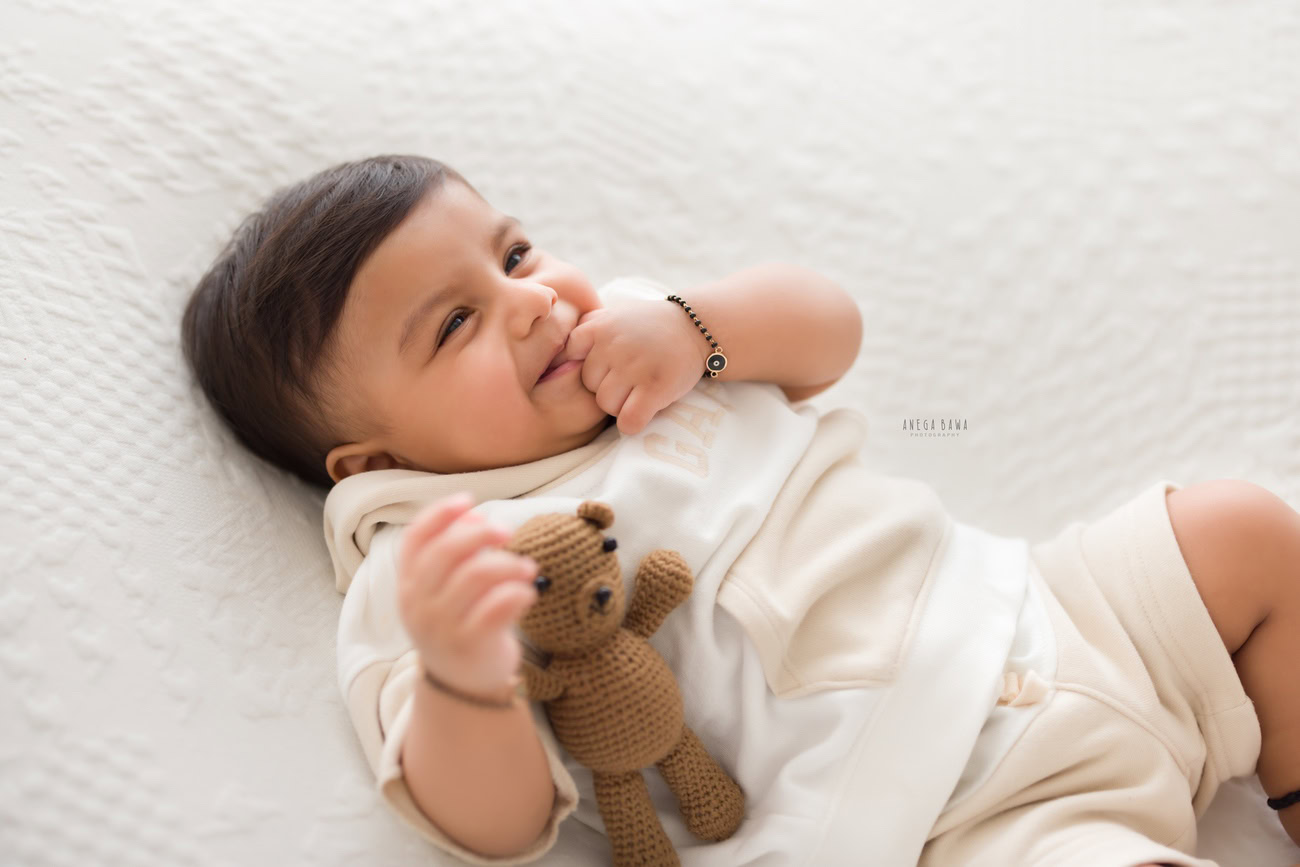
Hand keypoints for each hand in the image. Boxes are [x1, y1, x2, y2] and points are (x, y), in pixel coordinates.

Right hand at [396, 492, 538, 700]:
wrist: (463, 684)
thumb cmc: (461, 622)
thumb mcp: (448, 588)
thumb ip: (458, 552)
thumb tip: (474, 513)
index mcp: (408, 584)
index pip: (414, 539)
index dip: (439, 514)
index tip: (469, 501)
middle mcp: (418, 604)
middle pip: (445, 552)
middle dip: (480, 533)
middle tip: (508, 532)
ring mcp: (441, 627)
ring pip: (476, 575)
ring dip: (509, 564)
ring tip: (528, 569)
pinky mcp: (470, 645)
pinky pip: (498, 606)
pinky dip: (519, 592)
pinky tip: (528, 594)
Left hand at [561, 298, 706, 434]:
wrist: (695, 326)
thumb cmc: (649, 326)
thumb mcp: (614, 315)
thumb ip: (586, 329)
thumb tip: (556, 358)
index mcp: (597, 327)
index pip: (568, 358)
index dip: (587, 367)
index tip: (605, 366)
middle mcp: (613, 346)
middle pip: (589, 386)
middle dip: (606, 386)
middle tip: (629, 377)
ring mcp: (635, 367)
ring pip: (606, 406)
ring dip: (621, 405)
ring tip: (639, 390)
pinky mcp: (655, 388)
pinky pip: (628, 421)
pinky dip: (633, 423)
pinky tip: (644, 410)